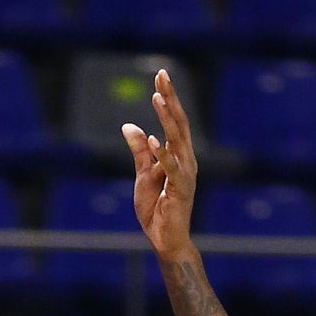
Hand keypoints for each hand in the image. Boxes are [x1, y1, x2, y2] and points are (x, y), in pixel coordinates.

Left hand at [122, 68, 198, 264]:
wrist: (166, 239)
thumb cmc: (157, 209)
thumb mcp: (143, 176)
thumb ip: (140, 152)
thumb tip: (129, 126)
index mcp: (179, 155)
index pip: (174, 121)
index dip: (169, 98)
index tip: (161, 76)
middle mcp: (186, 160)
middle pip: (179, 124)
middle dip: (171, 99)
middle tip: (163, 76)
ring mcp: (185, 175)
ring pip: (177, 141)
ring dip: (167, 120)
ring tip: (158, 99)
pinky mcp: (180, 191)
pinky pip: (171, 169)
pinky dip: (163, 154)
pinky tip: (154, 139)